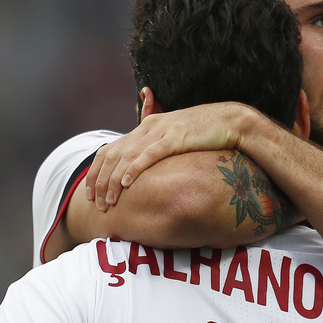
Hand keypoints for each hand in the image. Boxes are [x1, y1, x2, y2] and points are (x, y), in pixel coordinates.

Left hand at [85, 102, 252, 210]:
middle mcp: (149, 127)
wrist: (231, 120)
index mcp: (146, 126)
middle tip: (96, 203)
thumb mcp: (177, 138)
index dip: (96, 171)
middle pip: (113, 154)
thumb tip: (149, 169)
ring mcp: (161, 131)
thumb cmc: (207, 133)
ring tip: (109, 200)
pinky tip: (127, 184)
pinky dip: (135, 169)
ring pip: (127, 156)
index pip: (110, 148)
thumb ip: (160, 149)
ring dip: (114, 181)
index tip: (91, 193)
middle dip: (100, 180)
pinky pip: (149, 155)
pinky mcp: (175, 138)